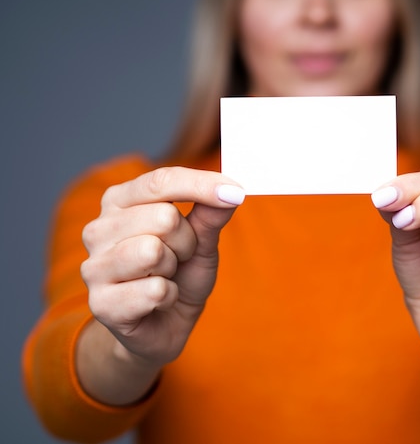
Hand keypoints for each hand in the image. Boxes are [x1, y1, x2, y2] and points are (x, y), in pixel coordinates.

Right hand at [80, 167, 244, 367]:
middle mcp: (99, 228)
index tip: (236, 192)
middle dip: (186, 241)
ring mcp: (94, 266)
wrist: (162, 327)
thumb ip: (211, 214)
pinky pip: (154, 290)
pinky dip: (169, 296)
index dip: (201, 185)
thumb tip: (231, 190)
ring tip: (166, 276)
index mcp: (120, 201)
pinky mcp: (101, 303)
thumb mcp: (201, 240)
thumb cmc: (180, 274)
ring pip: (154, 251)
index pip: (161, 181)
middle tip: (179, 257)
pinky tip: (158, 301)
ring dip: (174, 268)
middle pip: (163, 218)